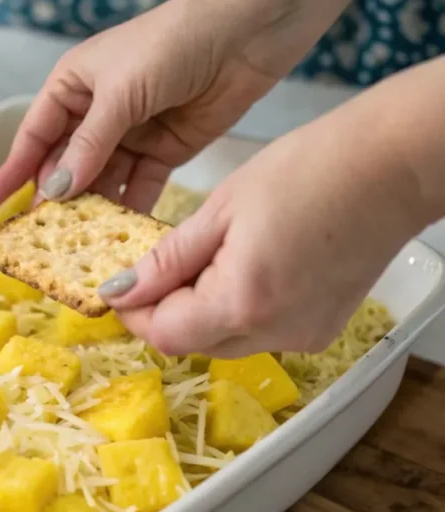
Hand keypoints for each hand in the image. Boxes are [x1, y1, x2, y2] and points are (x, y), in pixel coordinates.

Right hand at [0, 0, 281, 213]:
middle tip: (41, 237)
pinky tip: (119, 237)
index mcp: (73, 87)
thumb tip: (55, 188)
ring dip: (92, 210)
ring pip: (101, 182)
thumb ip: (89, 144)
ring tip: (79, 245)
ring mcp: (130, 135)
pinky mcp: (163, 153)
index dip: (12, 172)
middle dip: (55, 199)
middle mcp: (96, 114)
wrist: (246, 31)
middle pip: (65, 165)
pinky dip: (129, 210)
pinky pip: (138, 188)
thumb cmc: (173, 43)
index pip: (34, 136)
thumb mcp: (121, 92)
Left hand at [101, 101, 430, 357]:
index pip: (165, 335)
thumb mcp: (220, 209)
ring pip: (224, 341)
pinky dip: (236, 310)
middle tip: (156, 268)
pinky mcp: (321, 330)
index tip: (120, 287)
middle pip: (193, 344)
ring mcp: (302, 336)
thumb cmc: (309, 171)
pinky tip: (243, 268)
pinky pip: (258, 333)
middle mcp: (274, 333)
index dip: (134, 314)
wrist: (391, 167)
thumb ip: (167, 259)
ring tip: (204, 259)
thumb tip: (120, 291)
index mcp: (242, 302)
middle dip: (164, 312)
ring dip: (199, 312)